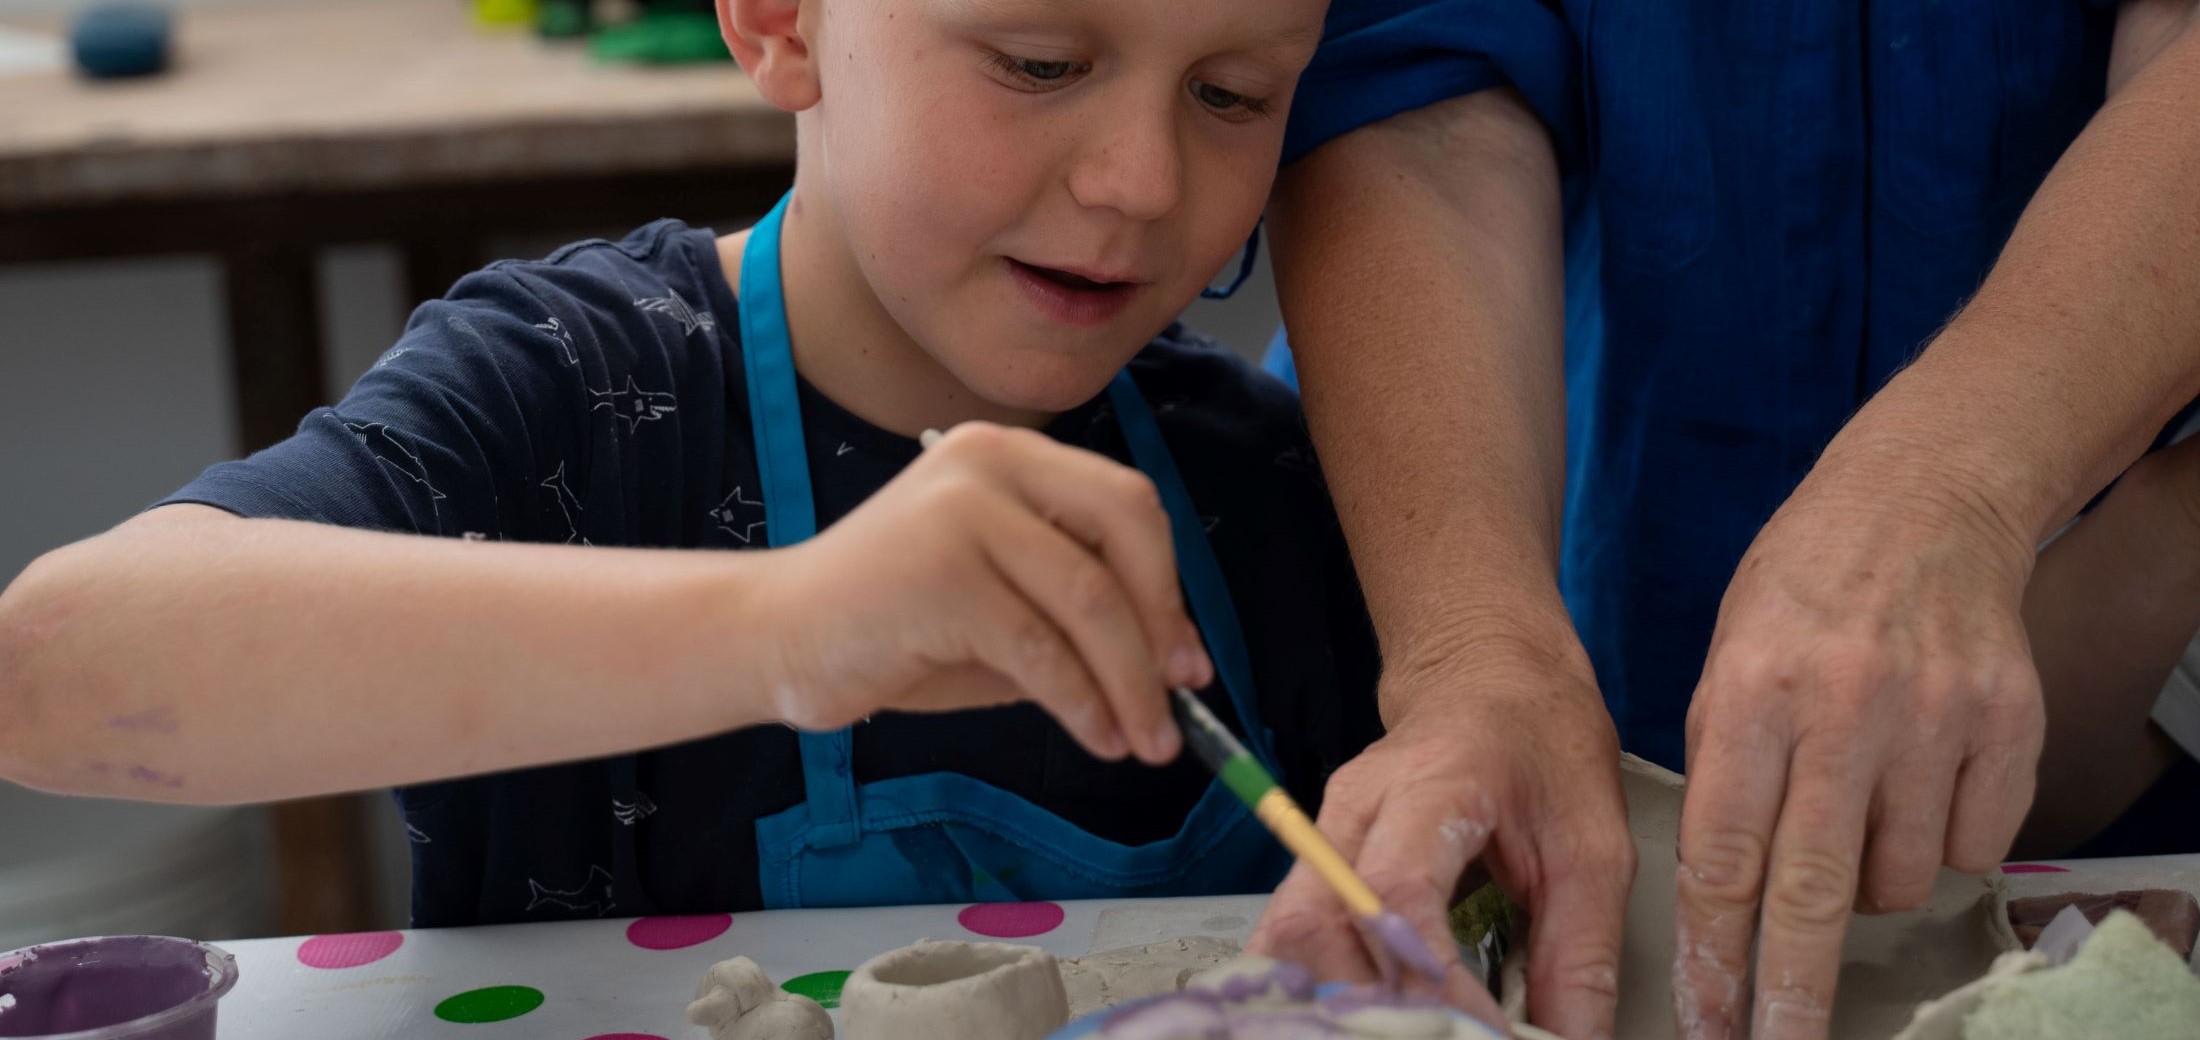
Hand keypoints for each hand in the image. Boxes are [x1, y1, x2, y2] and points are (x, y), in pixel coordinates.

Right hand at [756, 422, 1211, 763]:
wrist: (776, 637)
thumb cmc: (892, 625)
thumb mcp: (1002, 602)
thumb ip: (1074, 612)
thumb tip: (1170, 664)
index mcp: (1009, 455)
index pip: (1125, 503)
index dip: (1169, 585)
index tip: (1188, 658)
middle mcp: (989, 462)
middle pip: (1125, 531)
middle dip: (1163, 624)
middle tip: (1180, 697)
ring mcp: (962, 511)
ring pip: (1091, 599)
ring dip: (1132, 682)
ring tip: (1146, 740)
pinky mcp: (943, 575)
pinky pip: (1042, 649)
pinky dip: (1082, 701)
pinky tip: (1096, 736)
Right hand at [1248, 641, 1634, 1039]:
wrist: (1487, 674)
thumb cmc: (1541, 742)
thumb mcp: (1594, 844)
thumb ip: (1580, 953)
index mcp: (1434, 783)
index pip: (1397, 888)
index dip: (1429, 977)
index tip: (1480, 1030)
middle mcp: (1357, 805)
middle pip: (1316, 922)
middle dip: (1369, 1004)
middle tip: (1435, 1036)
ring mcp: (1325, 829)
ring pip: (1288, 934)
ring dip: (1338, 1000)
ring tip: (1405, 1029)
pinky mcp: (1317, 857)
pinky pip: (1291, 934)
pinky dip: (1321, 986)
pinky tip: (1363, 1014)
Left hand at [1674, 481, 2042, 1039]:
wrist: (1922, 501)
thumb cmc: (1802, 587)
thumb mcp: (1724, 657)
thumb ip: (1723, 763)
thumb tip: (1719, 886)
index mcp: (1752, 695)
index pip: (1724, 856)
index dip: (1715, 952)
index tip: (1708, 1018)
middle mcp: (1844, 710)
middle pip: (1814, 891)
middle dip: (1792, 989)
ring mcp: (1936, 718)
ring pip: (1901, 879)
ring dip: (1872, 884)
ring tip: (1857, 811)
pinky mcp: (2009, 723)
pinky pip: (1974, 845)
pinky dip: (1943, 842)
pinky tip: (1920, 783)